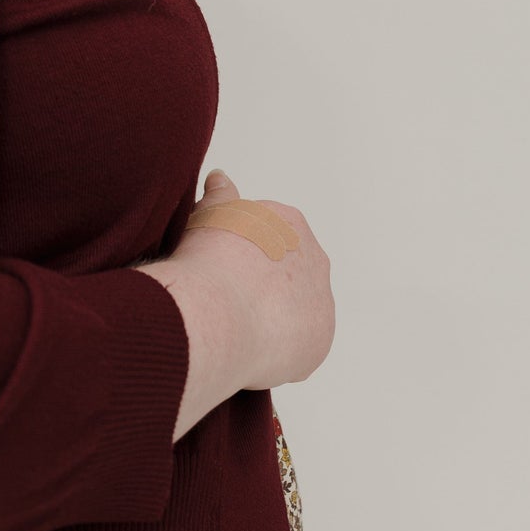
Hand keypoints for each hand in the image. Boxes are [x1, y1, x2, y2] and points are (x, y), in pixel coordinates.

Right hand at [131, 169, 335, 436]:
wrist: (217, 311)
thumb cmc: (208, 259)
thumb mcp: (209, 214)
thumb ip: (220, 195)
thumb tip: (221, 178)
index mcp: (290, 224)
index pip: (267, 236)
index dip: (239, 252)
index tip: (218, 265)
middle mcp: (315, 259)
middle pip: (286, 274)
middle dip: (261, 284)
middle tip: (225, 297)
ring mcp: (321, 302)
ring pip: (294, 312)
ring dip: (272, 318)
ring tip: (234, 328)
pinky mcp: (319, 342)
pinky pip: (297, 348)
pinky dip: (276, 351)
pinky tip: (247, 352)